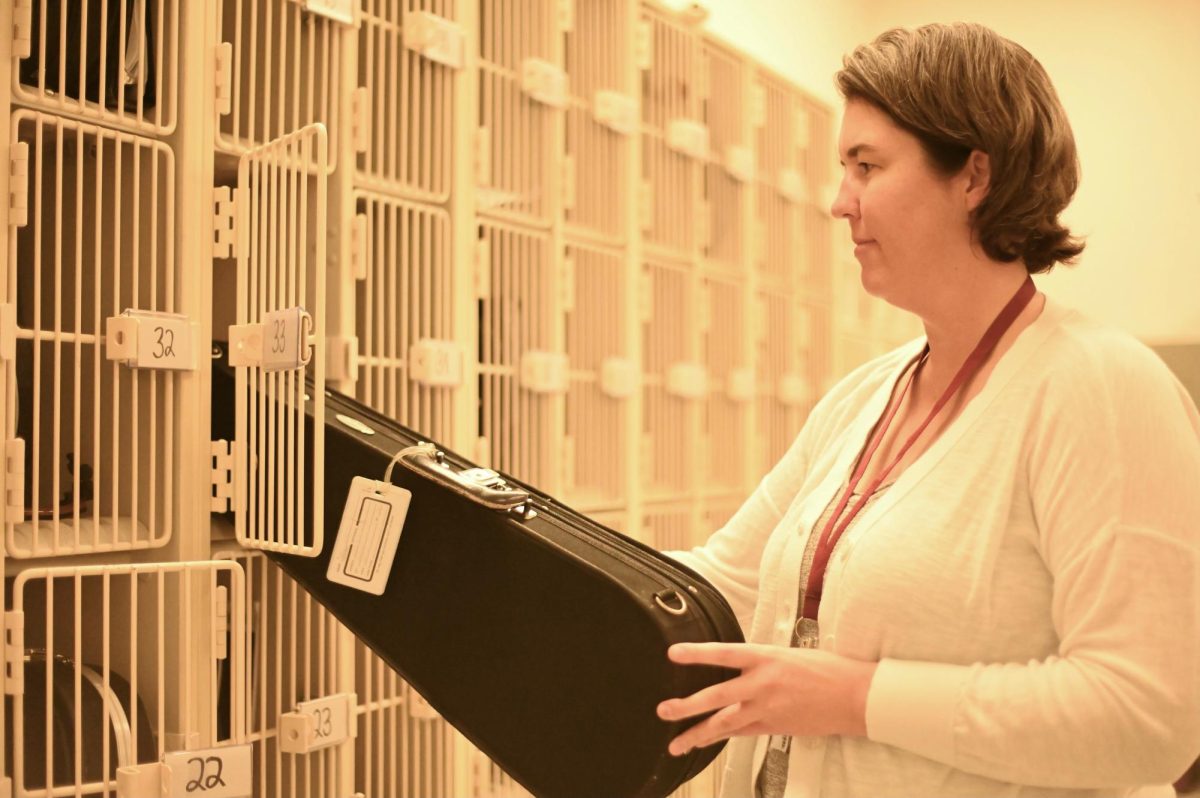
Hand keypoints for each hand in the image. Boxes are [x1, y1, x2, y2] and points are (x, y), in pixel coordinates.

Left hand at [655, 642, 878, 755]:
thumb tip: (737, 665)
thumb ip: (760, 660)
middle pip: (717, 695)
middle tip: (663, 710)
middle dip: (687, 705)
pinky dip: (720, 737)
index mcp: (766, 657)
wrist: (854, 696)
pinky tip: (704, 742)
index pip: (724, 653)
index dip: (697, 654)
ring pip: (724, 723)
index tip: (673, 654)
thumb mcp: (788, 653)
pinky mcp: (774, 727)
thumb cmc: (825, 669)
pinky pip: (740, 733)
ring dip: (697, 733)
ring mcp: (767, 708)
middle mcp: (762, 683)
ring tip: (676, 742)